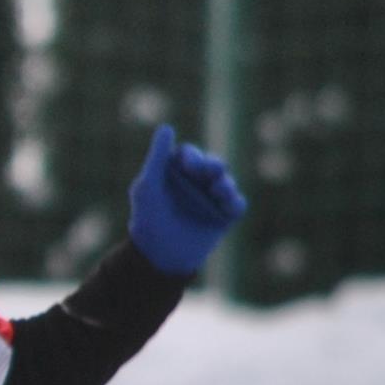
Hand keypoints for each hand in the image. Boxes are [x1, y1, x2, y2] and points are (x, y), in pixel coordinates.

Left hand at [126, 125, 247, 275]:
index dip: (193, 158)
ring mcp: (211, 198)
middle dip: (214, 167)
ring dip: (225, 184)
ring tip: (218, 190)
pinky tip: (228, 206)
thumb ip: (157, 158)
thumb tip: (166, 127)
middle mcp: (196, 182)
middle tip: (212, 172)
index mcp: (176, 172)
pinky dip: (235, 203)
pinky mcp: (224, 216)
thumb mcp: (148, 188)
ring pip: (226, 183)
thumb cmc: (147, 220)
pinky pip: (237, 204)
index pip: (190, 156)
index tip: (190, 166)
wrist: (159, 257)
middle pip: (213, 165)